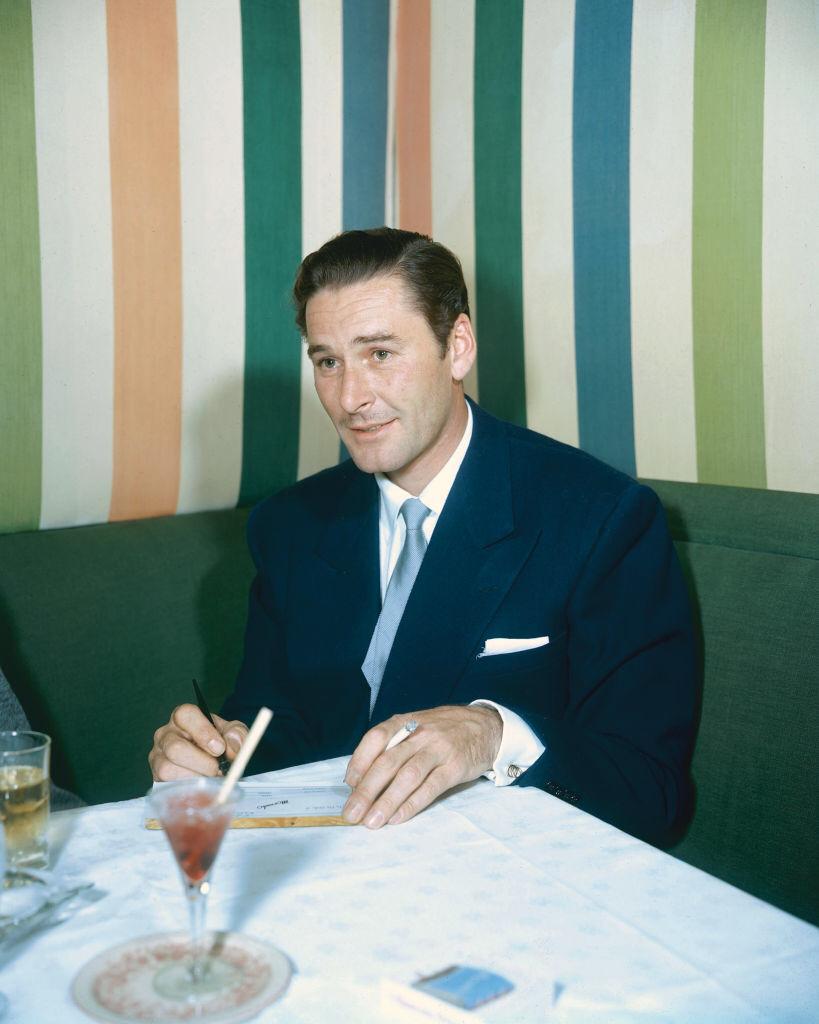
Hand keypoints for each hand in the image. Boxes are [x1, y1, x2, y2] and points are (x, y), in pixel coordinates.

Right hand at [149, 704, 248, 780]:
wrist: (212, 762)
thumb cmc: (219, 743)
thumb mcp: (233, 733)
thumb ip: (237, 733)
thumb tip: (232, 740)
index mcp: (184, 717)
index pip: (185, 714)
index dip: (203, 731)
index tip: (219, 748)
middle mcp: (166, 734)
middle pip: (175, 747)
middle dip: (201, 762)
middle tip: (217, 769)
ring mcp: (157, 755)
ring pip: (168, 769)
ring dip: (195, 778)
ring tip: (209, 778)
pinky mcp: (156, 775)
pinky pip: (167, 785)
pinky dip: (187, 789)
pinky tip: (200, 786)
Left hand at [342, 704, 502, 828]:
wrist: (486, 726)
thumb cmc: (442, 731)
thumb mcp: (415, 728)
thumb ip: (391, 747)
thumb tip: (360, 779)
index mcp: (405, 723)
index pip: (375, 738)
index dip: (359, 762)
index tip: (348, 786)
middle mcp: (419, 734)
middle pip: (388, 762)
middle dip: (366, 790)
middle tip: (351, 814)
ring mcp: (439, 750)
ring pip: (407, 776)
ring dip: (386, 801)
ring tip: (371, 821)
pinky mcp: (456, 767)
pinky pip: (431, 787)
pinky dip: (412, 804)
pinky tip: (397, 818)